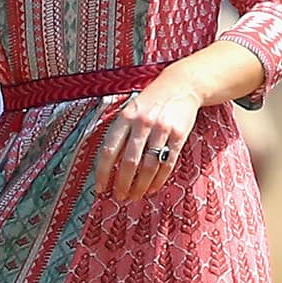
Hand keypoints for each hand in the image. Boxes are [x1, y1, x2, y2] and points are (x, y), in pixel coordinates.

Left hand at [94, 69, 201, 202]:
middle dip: (122, 184)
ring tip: (134, 196)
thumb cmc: (150, 102)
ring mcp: (161, 129)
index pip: (109, 150)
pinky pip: (167, 164)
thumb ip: (119, 133)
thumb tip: (106, 165)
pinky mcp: (179, 135)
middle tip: (119, 197)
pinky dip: (158, 180)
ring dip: (139, 186)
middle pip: (129, 162)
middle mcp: (142, 122)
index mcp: (125, 117)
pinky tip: (151, 189)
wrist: (181, 85)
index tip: (100, 187)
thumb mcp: (130, 110)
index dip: (102, 172)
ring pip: (148, 166)